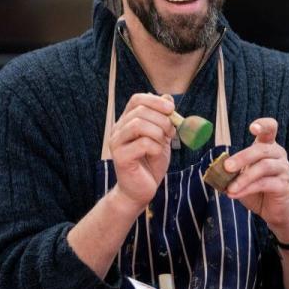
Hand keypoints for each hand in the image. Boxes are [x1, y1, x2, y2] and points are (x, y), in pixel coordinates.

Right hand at [109, 93, 175, 212]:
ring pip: (139, 125)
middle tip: (171, 132)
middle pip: (140, 111)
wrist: (141, 190)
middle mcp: (118, 129)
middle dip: (162, 120)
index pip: (137, 99)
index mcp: (127, 121)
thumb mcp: (162, 137)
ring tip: (163, 143)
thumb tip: (168, 98)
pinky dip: (156, 147)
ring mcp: (116, 143)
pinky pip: (143, 143)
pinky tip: (156, 154)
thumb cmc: (150, 163)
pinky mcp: (121, 157)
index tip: (171, 109)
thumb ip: (163, 119)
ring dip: (158, 133)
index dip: (155, 101)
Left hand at [223, 118, 288, 232]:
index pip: (270, 128)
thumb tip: (216, 167)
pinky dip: (247, 189)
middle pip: (262, 149)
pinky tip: (235, 194)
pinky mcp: (284, 185)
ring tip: (230, 188)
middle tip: (227, 167)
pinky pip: (264, 184)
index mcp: (268, 147)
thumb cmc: (257, 189)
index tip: (252, 128)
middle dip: (242, 158)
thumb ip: (232, 170)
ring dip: (243, 178)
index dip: (263, 125)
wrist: (274, 211)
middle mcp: (279, 154)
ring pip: (263, 167)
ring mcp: (284, 169)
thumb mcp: (242, 176)